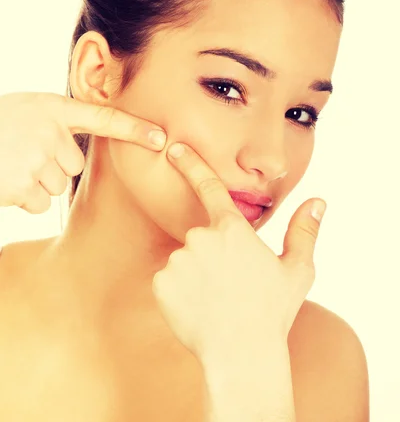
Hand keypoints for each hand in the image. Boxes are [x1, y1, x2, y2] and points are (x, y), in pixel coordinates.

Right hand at [0, 92, 166, 212]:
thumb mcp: (23, 112)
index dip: (134, 128)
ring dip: (34, 183)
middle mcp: (48, 129)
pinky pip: (39, 202)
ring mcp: (35, 156)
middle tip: (19, 154)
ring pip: (57, 185)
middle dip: (50, 165)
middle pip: (74, 164)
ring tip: (8, 164)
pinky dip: (22, 198)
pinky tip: (4, 181)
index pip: (102, 117)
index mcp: (50, 107)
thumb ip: (54, 122)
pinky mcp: (22, 183)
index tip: (161, 137)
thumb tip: (78, 153)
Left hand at [152, 141, 325, 365]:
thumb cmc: (272, 312)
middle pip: (200, 237)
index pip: (208, 186)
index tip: (175, 148)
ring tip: (215, 300)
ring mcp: (178, 260)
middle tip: (229, 285)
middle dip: (211, 255)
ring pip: (184, 260)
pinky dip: (179, 292)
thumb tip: (317, 202)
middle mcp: (201, 238)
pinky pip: (168, 280)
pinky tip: (197, 309)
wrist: (241, 355)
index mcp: (232, 229)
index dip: (190, 164)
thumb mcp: (297, 270)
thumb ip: (304, 231)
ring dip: (195, 274)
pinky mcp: (161, 282)